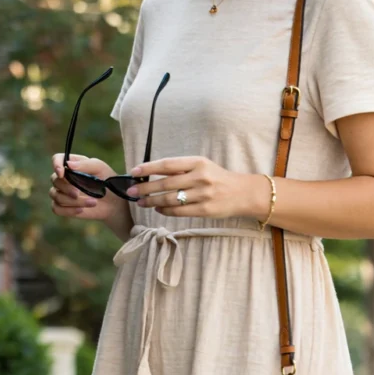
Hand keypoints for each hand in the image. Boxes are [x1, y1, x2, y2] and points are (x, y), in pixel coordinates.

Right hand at [50, 153, 119, 221]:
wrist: (114, 203)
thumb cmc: (108, 182)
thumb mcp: (100, 168)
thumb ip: (85, 164)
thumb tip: (68, 165)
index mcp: (72, 164)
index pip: (57, 159)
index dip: (56, 165)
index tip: (62, 173)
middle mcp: (65, 178)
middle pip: (54, 180)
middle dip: (66, 188)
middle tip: (78, 193)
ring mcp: (63, 192)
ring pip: (56, 196)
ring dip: (73, 201)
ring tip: (92, 202)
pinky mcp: (64, 207)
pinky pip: (56, 209)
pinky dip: (68, 210)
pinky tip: (81, 210)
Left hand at [127, 157, 269, 220]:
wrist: (243, 193)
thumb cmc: (217, 178)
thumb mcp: (202, 166)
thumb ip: (181, 169)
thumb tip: (152, 175)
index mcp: (198, 162)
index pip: (168, 164)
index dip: (149, 168)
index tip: (134, 171)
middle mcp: (200, 177)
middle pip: (165, 183)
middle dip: (145, 188)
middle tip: (131, 192)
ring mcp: (203, 194)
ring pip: (170, 199)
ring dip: (152, 201)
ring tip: (141, 202)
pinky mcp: (205, 210)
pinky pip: (179, 211)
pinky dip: (165, 210)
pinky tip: (158, 209)